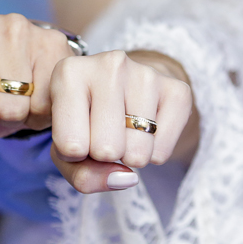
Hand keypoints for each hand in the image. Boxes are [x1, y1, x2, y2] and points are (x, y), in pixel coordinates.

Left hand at [48, 50, 194, 193]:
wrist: (118, 86)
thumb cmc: (82, 120)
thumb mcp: (64, 148)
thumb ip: (82, 175)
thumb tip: (127, 179)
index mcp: (69, 72)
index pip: (70, 146)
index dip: (73, 154)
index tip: (75, 131)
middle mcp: (110, 65)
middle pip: (107, 151)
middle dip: (103, 155)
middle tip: (102, 131)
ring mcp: (147, 74)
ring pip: (137, 154)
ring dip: (129, 155)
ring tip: (122, 129)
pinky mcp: (178, 90)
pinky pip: (162, 153)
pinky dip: (152, 154)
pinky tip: (143, 129)